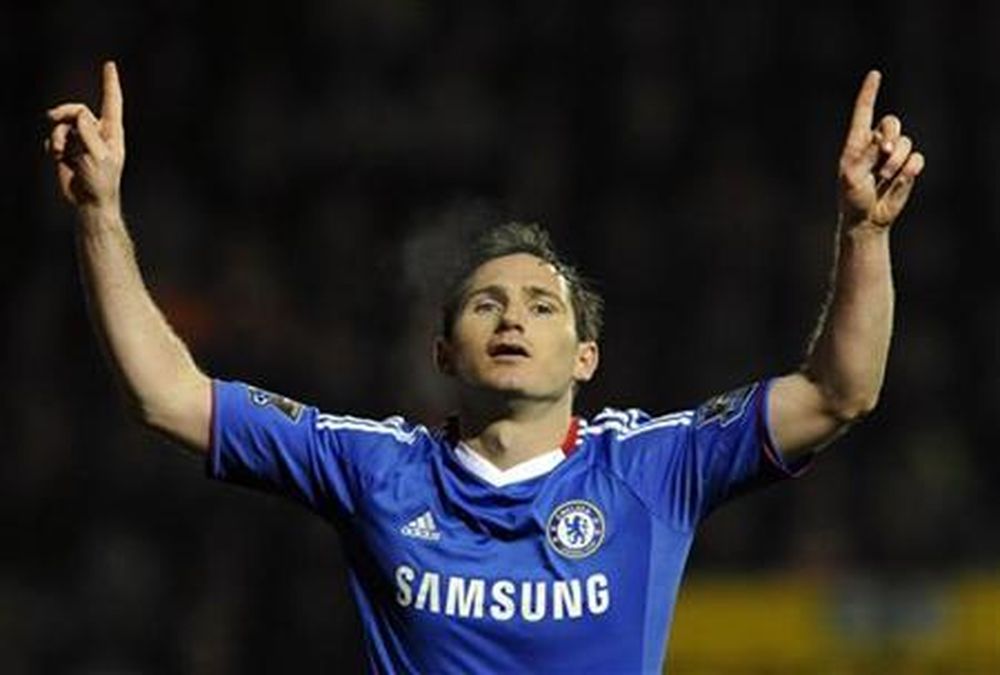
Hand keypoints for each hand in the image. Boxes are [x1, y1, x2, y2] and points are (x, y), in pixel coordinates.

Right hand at [45, 61, 124, 214]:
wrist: (89, 202)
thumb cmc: (101, 181)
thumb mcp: (99, 156)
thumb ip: (88, 133)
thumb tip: (80, 115)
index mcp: (111, 132)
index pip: (112, 102)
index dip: (110, 83)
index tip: (110, 65)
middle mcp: (97, 133)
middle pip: (78, 110)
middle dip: (65, 111)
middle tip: (52, 116)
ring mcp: (81, 141)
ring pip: (64, 124)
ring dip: (58, 135)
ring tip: (61, 151)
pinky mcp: (68, 150)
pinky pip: (54, 137)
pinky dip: (53, 145)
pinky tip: (58, 157)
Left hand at [838, 70, 924, 229]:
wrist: (866, 219)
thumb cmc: (852, 197)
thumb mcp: (852, 176)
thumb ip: (866, 155)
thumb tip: (884, 140)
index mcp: (857, 142)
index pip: (864, 112)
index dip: (869, 93)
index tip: (875, 74)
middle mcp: (876, 144)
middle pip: (892, 122)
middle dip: (891, 135)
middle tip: (884, 153)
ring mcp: (894, 155)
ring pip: (905, 142)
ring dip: (896, 160)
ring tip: (885, 177)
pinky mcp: (908, 167)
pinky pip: (917, 158)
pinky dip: (909, 169)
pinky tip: (898, 180)